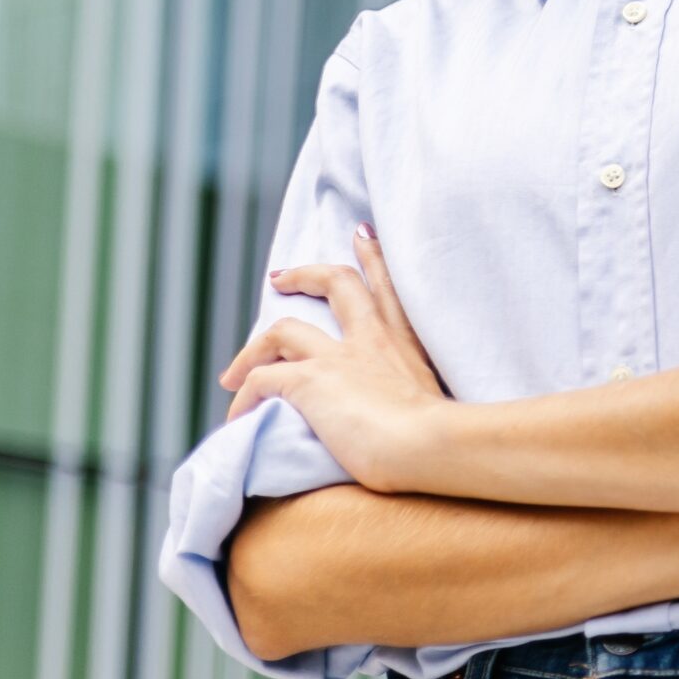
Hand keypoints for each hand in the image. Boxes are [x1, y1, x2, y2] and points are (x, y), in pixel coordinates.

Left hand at [218, 225, 451, 492]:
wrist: (431, 444)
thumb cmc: (443, 439)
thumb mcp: (438, 407)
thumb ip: (418, 401)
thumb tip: (417, 421)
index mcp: (406, 345)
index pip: (388, 288)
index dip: (374, 257)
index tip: (362, 234)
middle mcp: (373, 340)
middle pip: (337, 284)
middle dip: (305, 275)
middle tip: (280, 277)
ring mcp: (338, 357)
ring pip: (283, 331)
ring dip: (253, 348)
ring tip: (235, 371)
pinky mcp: (310, 380)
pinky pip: (261, 380)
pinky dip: (244, 396)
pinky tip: (239, 416)